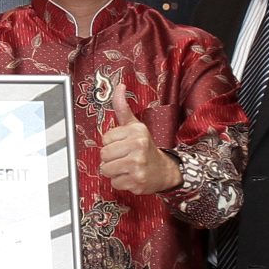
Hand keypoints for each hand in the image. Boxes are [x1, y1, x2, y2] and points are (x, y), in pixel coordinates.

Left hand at [97, 81, 178, 195]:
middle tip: (123, 157)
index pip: (105, 139)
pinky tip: (130, 176)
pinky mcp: (137, 181)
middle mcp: (138, 147)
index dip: (111, 143)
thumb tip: (119, 86)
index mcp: (137, 131)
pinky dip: (120, 182)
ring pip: (106, 169)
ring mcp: (138, 165)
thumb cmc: (145, 147)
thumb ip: (122, 108)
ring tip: (126, 167)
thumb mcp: (135, 126)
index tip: (122, 144)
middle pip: (104, 154)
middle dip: (110, 158)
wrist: (164, 170)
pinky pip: (114, 182)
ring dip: (113, 171)